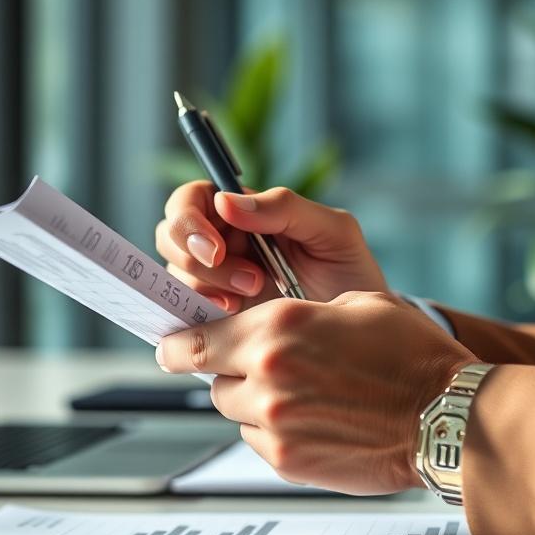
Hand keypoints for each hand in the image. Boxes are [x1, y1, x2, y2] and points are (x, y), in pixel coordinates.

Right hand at [155, 182, 387, 311]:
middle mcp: (223, 246)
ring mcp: (217, 284)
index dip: (188, 219)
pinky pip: (185, 317)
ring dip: (206, 288)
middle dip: (196, 259)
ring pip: (176, 277)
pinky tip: (234, 322)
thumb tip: (226, 202)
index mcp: (244, 214)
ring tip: (253, 297)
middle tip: (249, 280)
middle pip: (170, 238)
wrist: (364, 335)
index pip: (191, 200)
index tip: (216, 247)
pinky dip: (198, 319)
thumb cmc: (350, 272)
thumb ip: (285, 208)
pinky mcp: (217, 322)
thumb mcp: (332, 231)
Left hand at [156, 291, 475, 494]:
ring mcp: (276, 424)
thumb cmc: (411, 356)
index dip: (179, 345)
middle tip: (268, 367)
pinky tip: (317, 420)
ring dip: (255, 402)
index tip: (174, 347)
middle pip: (213, 379)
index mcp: (280, 327)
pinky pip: (260, 442)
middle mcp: (269, 376)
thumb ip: (298, 315)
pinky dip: (276, 431)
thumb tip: (264, 325)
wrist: (446, 416)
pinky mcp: (289, 461)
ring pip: (235, 412)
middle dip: (233, 371)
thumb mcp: (356, 304)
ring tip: (305, 394)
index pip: (195, 341)